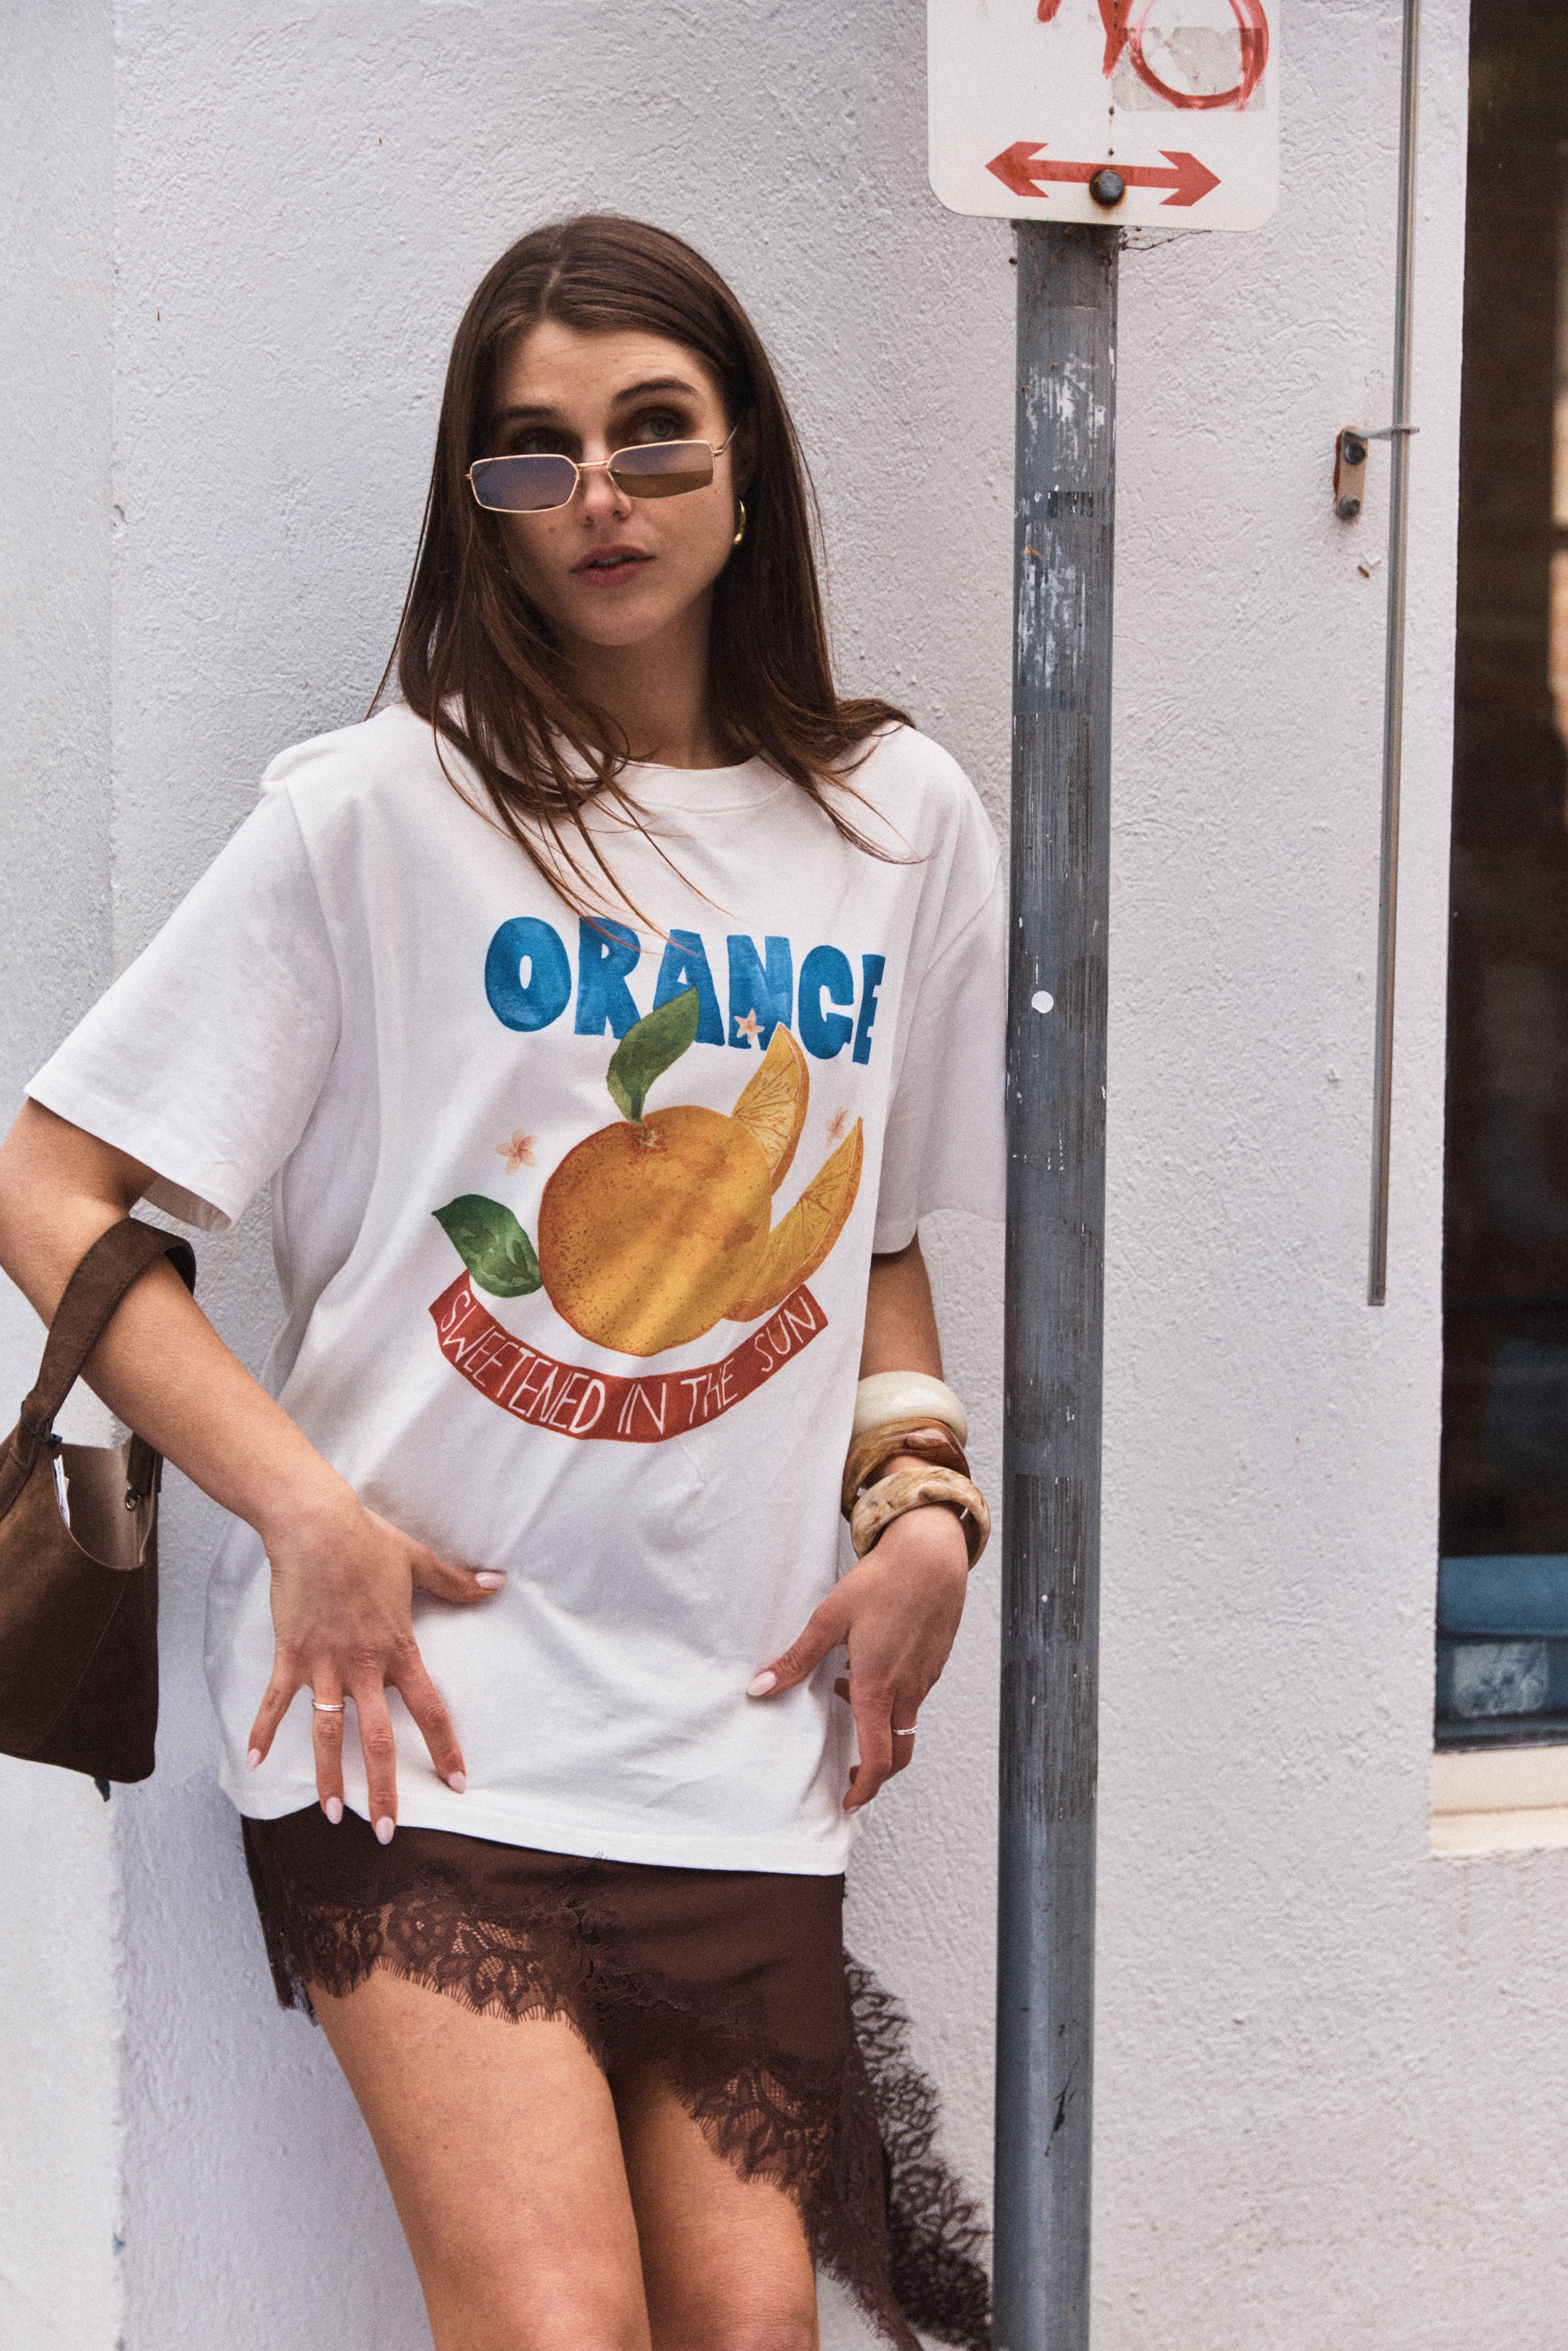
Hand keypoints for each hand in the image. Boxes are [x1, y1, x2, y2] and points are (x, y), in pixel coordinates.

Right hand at [245, 1487, 503, 1838]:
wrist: (315, 1526)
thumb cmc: (368, 1542)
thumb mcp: (419, 1562)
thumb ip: (457, 1583)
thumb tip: (498, 1582)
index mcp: (397, 1649)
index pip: (429, 1709)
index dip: (444, 1748)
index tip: (456, 1783)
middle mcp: (362, 1666)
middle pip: (378, 1739)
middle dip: (385, 1789)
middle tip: (389, 1831)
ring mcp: (324, 1664)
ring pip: (328, 1734)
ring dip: (329, 1777)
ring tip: (334, 1815)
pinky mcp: (290, 1655)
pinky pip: (276, 1702)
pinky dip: (264, 1732)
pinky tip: (256, 1763)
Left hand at [747, 1495, 968, 1812]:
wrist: (931, 1556)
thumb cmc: (882, 1583)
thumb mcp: (829, 1618)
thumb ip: (796, 1659)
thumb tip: (759, 1689)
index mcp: (878, 1687)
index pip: (879, 1759)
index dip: (865, 1789)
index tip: (848, 1801)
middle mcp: (906, 1690)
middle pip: (899, 1754)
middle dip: (875, 1773)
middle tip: (850, 1777)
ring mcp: (924, 1678)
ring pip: (906, 1724)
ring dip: (880, 1730)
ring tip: (846, 1701)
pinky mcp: (934, 1663)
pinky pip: (913, 1697)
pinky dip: (891, 1701)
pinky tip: (867, 1668)